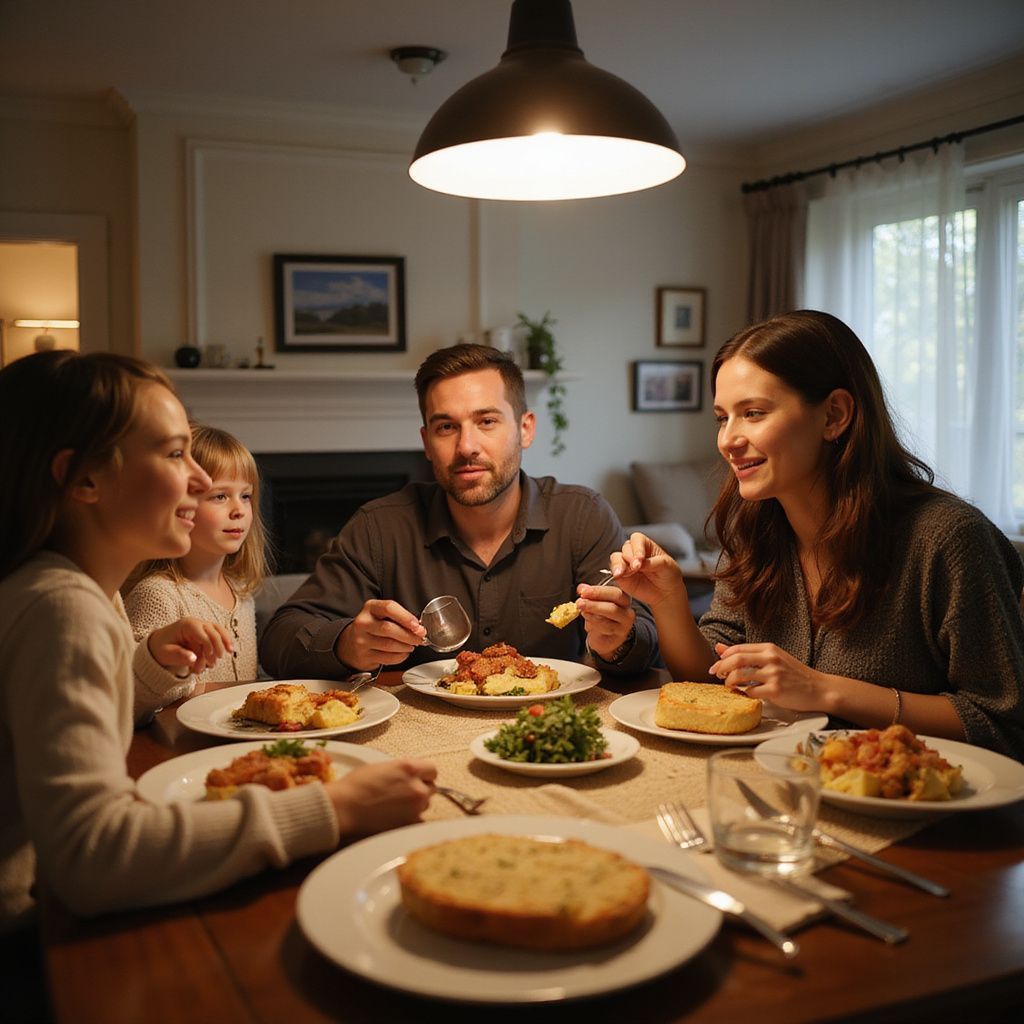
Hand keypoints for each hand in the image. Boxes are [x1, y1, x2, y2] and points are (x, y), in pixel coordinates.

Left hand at [147, 616, 232, 674]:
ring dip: (224, 642)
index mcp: (186, 625)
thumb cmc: (161, 647)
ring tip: (229, 652)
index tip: (209, 655)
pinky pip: (219, 636)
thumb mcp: (166, 653)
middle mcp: (197, 624)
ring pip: (219, 631)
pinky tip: (229, 649)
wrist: (160, 645)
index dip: (208, 644)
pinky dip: (224, 642)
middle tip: (218, 659)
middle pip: (213, 631)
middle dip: (218, 645)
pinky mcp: (206, 634)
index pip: (203, 633)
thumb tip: (193, 658)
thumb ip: (179, 656)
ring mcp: (202, 628)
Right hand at [328, 759, 436, 836]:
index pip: (432, 770)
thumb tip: (410, 776)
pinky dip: (411, 819)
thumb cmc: (356, 785)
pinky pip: (419, 820)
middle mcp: (416, 787)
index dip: (424, 774)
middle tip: (405, 792)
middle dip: (421, 789)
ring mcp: (414, 807)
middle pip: (431, 788)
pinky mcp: (408, 824)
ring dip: (416, 804)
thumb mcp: (382, 767)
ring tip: (397, 805)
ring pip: (425, 804)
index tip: (419, 778)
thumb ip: (402, 771)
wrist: (344, 807)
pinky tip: (397, 816)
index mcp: (409, 768)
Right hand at [335, 599, 425, 670]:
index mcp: (370, 608)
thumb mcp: (381, 615)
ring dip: (406, 646)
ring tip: (412, 645)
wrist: (350, 644)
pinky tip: (403, 653)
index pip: (389, 608)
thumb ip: (398, 618)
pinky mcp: (364, 656)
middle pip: (389, 628)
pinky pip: (387, 658)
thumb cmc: (372, 627)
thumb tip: (418, 628)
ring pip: (389, 645)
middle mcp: (363, 623)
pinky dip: (400, 656)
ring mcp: (361, 640)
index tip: (417, 625)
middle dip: (409, 635)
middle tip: (419, 638)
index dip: (406, 617)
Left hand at [576, 582, 634, 659]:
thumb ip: (589, 594)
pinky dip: (595, 624)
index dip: (598, 591)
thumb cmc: (601, 617)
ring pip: (610, 616)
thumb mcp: (594, 604)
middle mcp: (626, 610)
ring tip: (582, 611)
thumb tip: (581, 588)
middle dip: (594, 603)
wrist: (604, 638)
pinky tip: (588, 622)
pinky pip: (607, 628)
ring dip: (592, 614)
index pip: (613, 592)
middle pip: (614, 605)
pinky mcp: (619, 635)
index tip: (583, 591)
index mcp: (622, 598)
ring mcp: (624, 624)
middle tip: (580, 603)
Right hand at [608, 532, 686, 608]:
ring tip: (623, 573)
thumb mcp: (666, 566)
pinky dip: (615, 572)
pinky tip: (619, 576)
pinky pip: (613, 570)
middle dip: (629, 557)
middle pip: (626, 548)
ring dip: (619, 564)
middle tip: (636, 568)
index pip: (637, 539)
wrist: (666, 594)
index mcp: (646, 545)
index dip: (637, 548)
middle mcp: (634, 552)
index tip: (640, 559)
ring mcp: (626, 563)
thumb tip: (638, 563)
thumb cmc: (669, 576)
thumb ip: (652, 563)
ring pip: (616, 557)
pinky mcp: (621, 575)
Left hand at [709, 641, 825, 710]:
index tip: (716, 666)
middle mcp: (771, 659)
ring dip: (730, 682)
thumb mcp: (773, 658)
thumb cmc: (794, 674)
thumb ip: (748, 654)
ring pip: (740, 676)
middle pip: (736, 659)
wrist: (820, 689)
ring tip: (730, 686)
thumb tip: (719, 648)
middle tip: (716, 675)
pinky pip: (751, 692)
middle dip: (721, 668)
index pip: (738, 648)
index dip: (723, 657)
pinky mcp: (776, 690)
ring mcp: (774, 675)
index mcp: (770, 648)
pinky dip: (744, 694)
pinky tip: (746, 694)